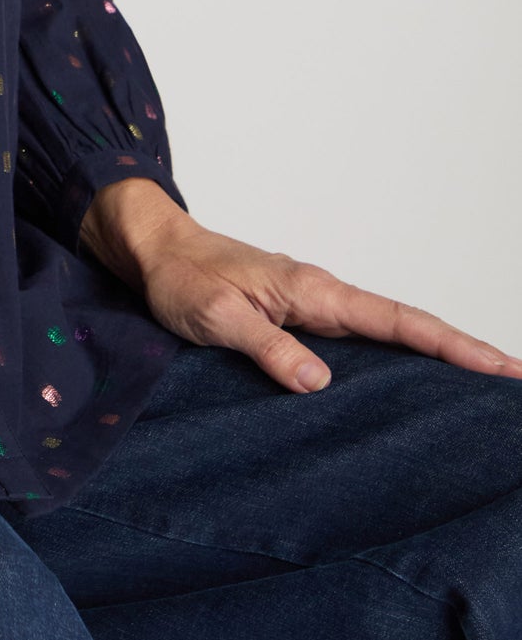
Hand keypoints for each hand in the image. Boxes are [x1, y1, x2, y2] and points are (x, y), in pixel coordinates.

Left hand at [78, 178, 521, 393]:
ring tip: (480, 390)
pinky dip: (394, 357)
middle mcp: (323, 296)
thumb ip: (268, 347)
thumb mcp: (216, 317)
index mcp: (314, 291)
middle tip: (513, 383)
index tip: (503, 367)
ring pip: (388, 334)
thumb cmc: (179, 278)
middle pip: (409, 327)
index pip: (399, 321)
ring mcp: (314, 306)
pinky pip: (359, 340)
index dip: (454, 346)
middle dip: (464, 353)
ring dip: (434, 357)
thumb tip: (321, 383)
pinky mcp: (298, 318)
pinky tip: (407, 383)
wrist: (153, 249)